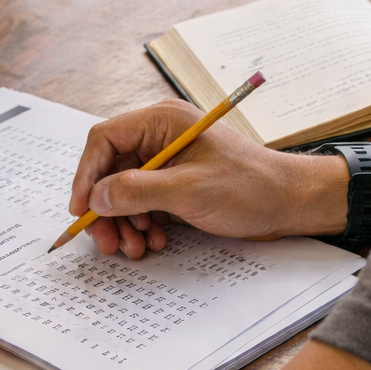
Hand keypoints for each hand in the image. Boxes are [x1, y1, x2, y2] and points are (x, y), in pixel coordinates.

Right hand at [68, 100, 349, 257]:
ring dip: (124, 221)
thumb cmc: (248, 187)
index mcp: (162, 121)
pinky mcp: (176, 181)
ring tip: (136, 248)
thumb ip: (138, 191)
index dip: (86, 174)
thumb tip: (96, 196)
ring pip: (124, 189)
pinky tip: (154, 241)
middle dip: (106, 207)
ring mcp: (168, 159)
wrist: (289, 202)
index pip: (104, 139)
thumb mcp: (189, 191)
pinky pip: (144, 201)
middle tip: (107, 242)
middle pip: (110, 168)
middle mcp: (161, 135)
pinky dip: (142, 223)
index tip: (81, 210)